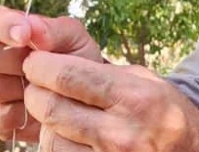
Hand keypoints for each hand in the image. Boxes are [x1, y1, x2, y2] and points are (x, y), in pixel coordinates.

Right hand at [0, 6, 103, 142]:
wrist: (86, 102)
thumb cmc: (78, 64)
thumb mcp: (75, 41)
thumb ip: (54, 29)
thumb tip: (31, 25)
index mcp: (10, 31)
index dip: (2, 26)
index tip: (24, 36)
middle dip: (13, 61)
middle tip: (37, 68)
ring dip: (21, 89)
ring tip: (43, 89)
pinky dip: (20, 114)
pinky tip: (36, 111)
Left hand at [22, 51, 198, 151]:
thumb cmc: (164, 111)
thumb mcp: (143, 80)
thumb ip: (101, 71)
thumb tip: (54, 57)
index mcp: (132, 96)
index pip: (67, 76)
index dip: (40, 66)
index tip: (34, 62)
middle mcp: (120, 131)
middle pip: (50, 107)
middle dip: (34, 91)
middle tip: (36, 85)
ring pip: (50, 136)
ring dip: (44, 121)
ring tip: (54, 110)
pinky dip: (57, 142)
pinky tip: (67, 132)